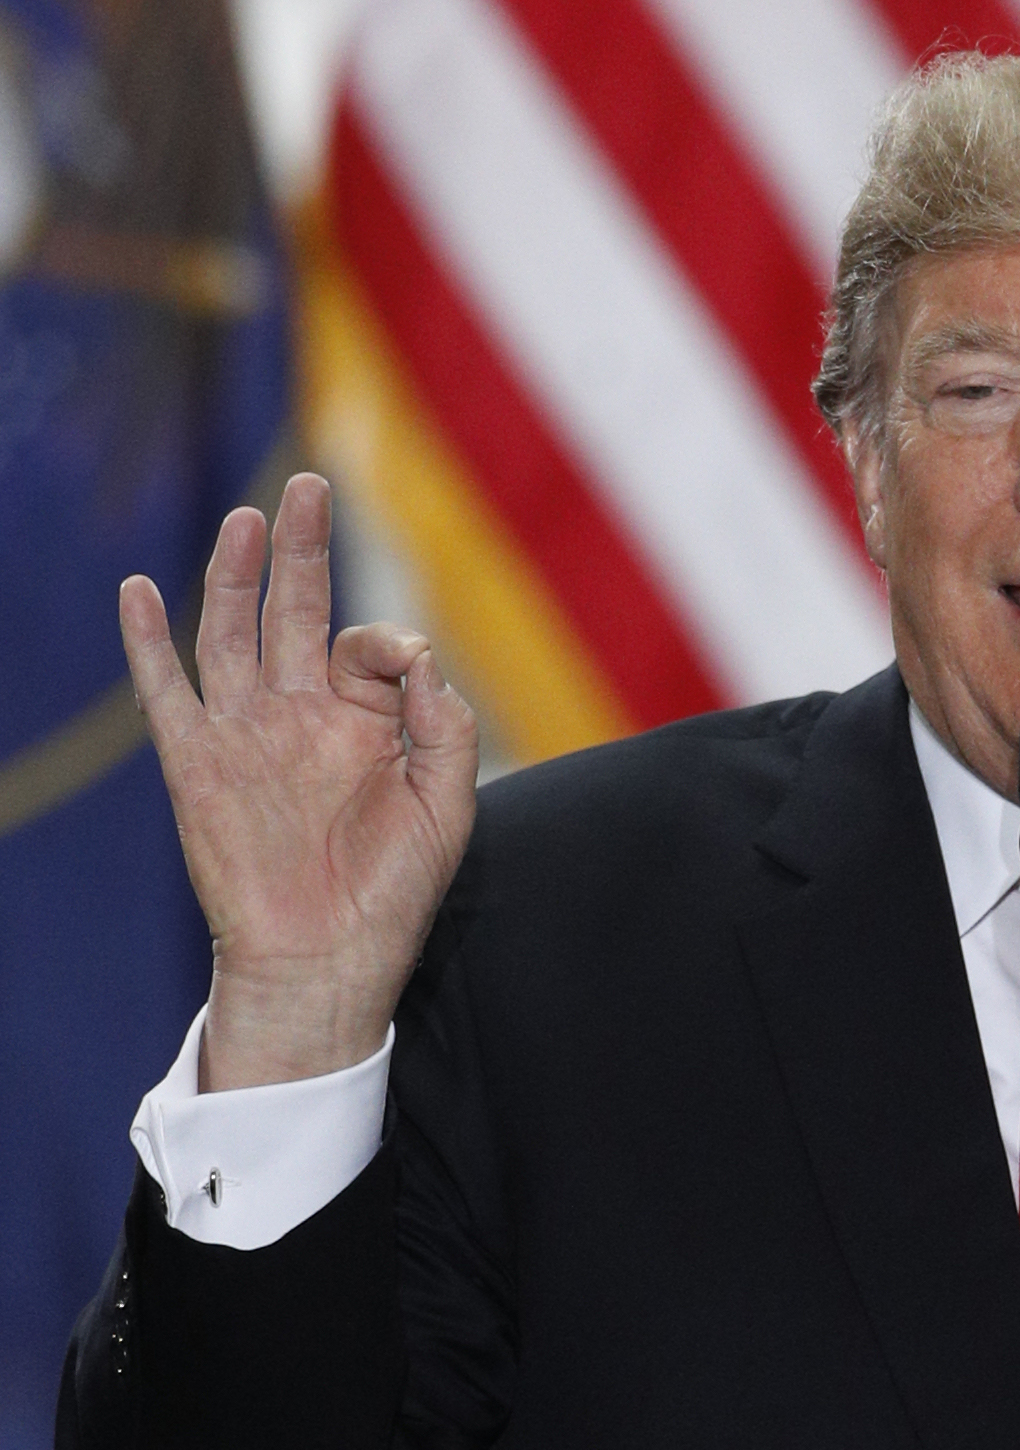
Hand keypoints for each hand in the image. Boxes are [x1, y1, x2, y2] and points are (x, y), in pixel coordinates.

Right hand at [119, 473, 478, 1090]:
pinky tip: (140, 592)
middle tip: (307, 487)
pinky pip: (168, 695)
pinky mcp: (199, 767)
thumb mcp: (449, 806)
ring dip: (235, 575)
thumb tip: (424, 660)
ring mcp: (248, 736)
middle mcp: (304, 718)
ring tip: (246, 519)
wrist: (326, 962)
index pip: (370, 646)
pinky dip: (150, 643)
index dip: (388, 642)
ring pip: (233, 635)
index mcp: (368, 723)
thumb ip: (448, 727)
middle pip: (295, 612)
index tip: (404, 668)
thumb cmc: (393, 894)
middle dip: (301, 550)